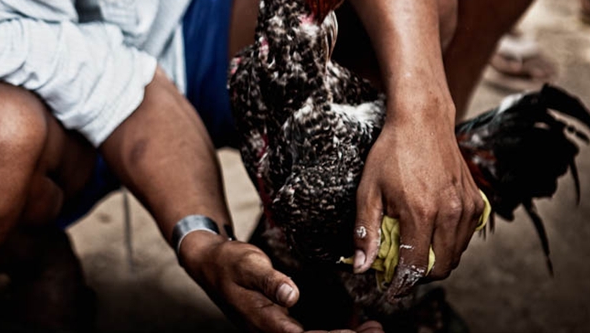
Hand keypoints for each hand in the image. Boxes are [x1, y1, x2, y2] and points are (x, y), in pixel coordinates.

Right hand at [179, 231, 376, 332]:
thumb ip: (269, 281)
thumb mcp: (248, 265)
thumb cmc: (229, 263)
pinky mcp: (281, 324)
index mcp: (264, 321)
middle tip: (377, 330)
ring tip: (374, 328)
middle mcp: (271, 332)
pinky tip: (355, 323)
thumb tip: (291, 295)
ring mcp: (276, 330)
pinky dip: (335, 330)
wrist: (211, 264)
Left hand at [351, 95, 484, 301]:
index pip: (414, 268)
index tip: (389, 288)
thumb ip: (366, 231)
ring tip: (415, 245)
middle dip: (419, 275)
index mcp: (420, 213)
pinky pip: (466, 238)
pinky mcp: (477, 202)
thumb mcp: (368, 190)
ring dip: (436, 259)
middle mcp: (450, 214)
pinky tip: (432, 228)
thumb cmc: (391, 153)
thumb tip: (362, 267)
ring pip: (456, 256)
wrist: (422, 121)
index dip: (400, 284)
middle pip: (440, 269)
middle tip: (401, 265)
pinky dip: (451, 242)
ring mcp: (467, 208)